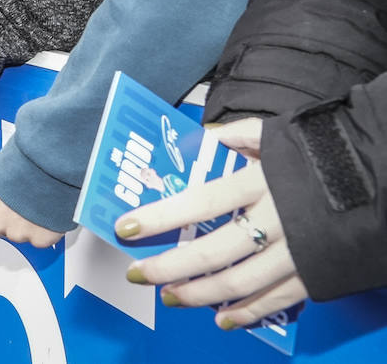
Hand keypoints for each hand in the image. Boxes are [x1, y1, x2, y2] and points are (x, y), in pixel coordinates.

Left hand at [0, 172, 66, 247]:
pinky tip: (47, 211)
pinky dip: (45, 229)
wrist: (43, 167)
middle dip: (8, 222)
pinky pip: (41, 238)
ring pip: (21, 234)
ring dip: (27, 224)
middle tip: (20, 204)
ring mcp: (16, 234)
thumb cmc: (17, 164)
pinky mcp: (38, 239)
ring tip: (35, 202)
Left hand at [116, 119, 306, 328]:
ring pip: (240, 283)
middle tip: (140, 273)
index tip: (126, 227)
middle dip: (170, 267)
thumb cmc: (326, 153)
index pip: (199, 203)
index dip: (160, 218)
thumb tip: (205, 138)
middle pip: (213, 253)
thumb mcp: (279, 134)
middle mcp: (276, 221)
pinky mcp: (317, 274)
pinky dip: (247, 312)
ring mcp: (297, 252)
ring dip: (200, 295)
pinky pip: (277, 299)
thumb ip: (238, 135)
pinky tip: (222, 318)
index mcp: (261, 182)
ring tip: (171, 297)